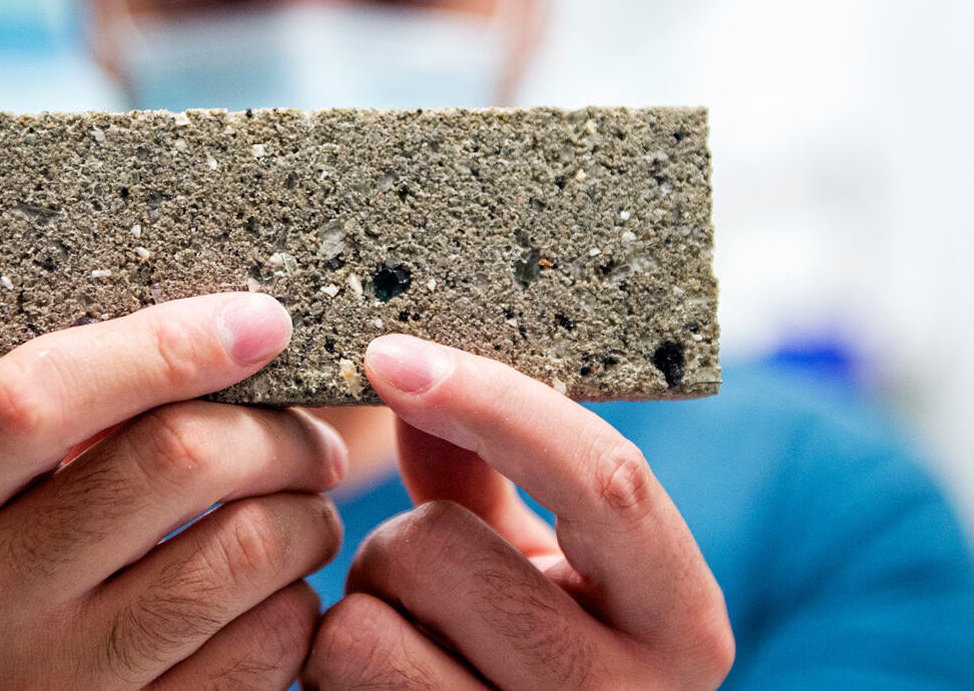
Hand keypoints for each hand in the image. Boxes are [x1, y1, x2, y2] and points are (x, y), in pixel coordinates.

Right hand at [0, 292, 345, 689]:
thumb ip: (65, 414)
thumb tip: (228, 336)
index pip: (42, 394)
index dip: (167, 345)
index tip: (261, 323)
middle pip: (173, 460)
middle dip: (276, 433)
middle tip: (309, 443)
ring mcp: (52, 684)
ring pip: (241, 553)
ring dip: (307, 517)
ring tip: (304, 513)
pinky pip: (265, 648)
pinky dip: (296, 603)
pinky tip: (275, 594)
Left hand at [303, 334, 733, 689]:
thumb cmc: (542, 639)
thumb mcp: (543, 550)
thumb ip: (486, 459)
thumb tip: (407, 368)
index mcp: (682, 621)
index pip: (602, 479)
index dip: (490, 400)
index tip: (391, 356)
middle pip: (441, 549)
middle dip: (402, 537)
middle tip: (424, 570)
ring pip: (365, 630)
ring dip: (364, 608)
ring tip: (412, 631)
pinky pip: (335, 680)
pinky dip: (333, 661)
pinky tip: (385, 676)